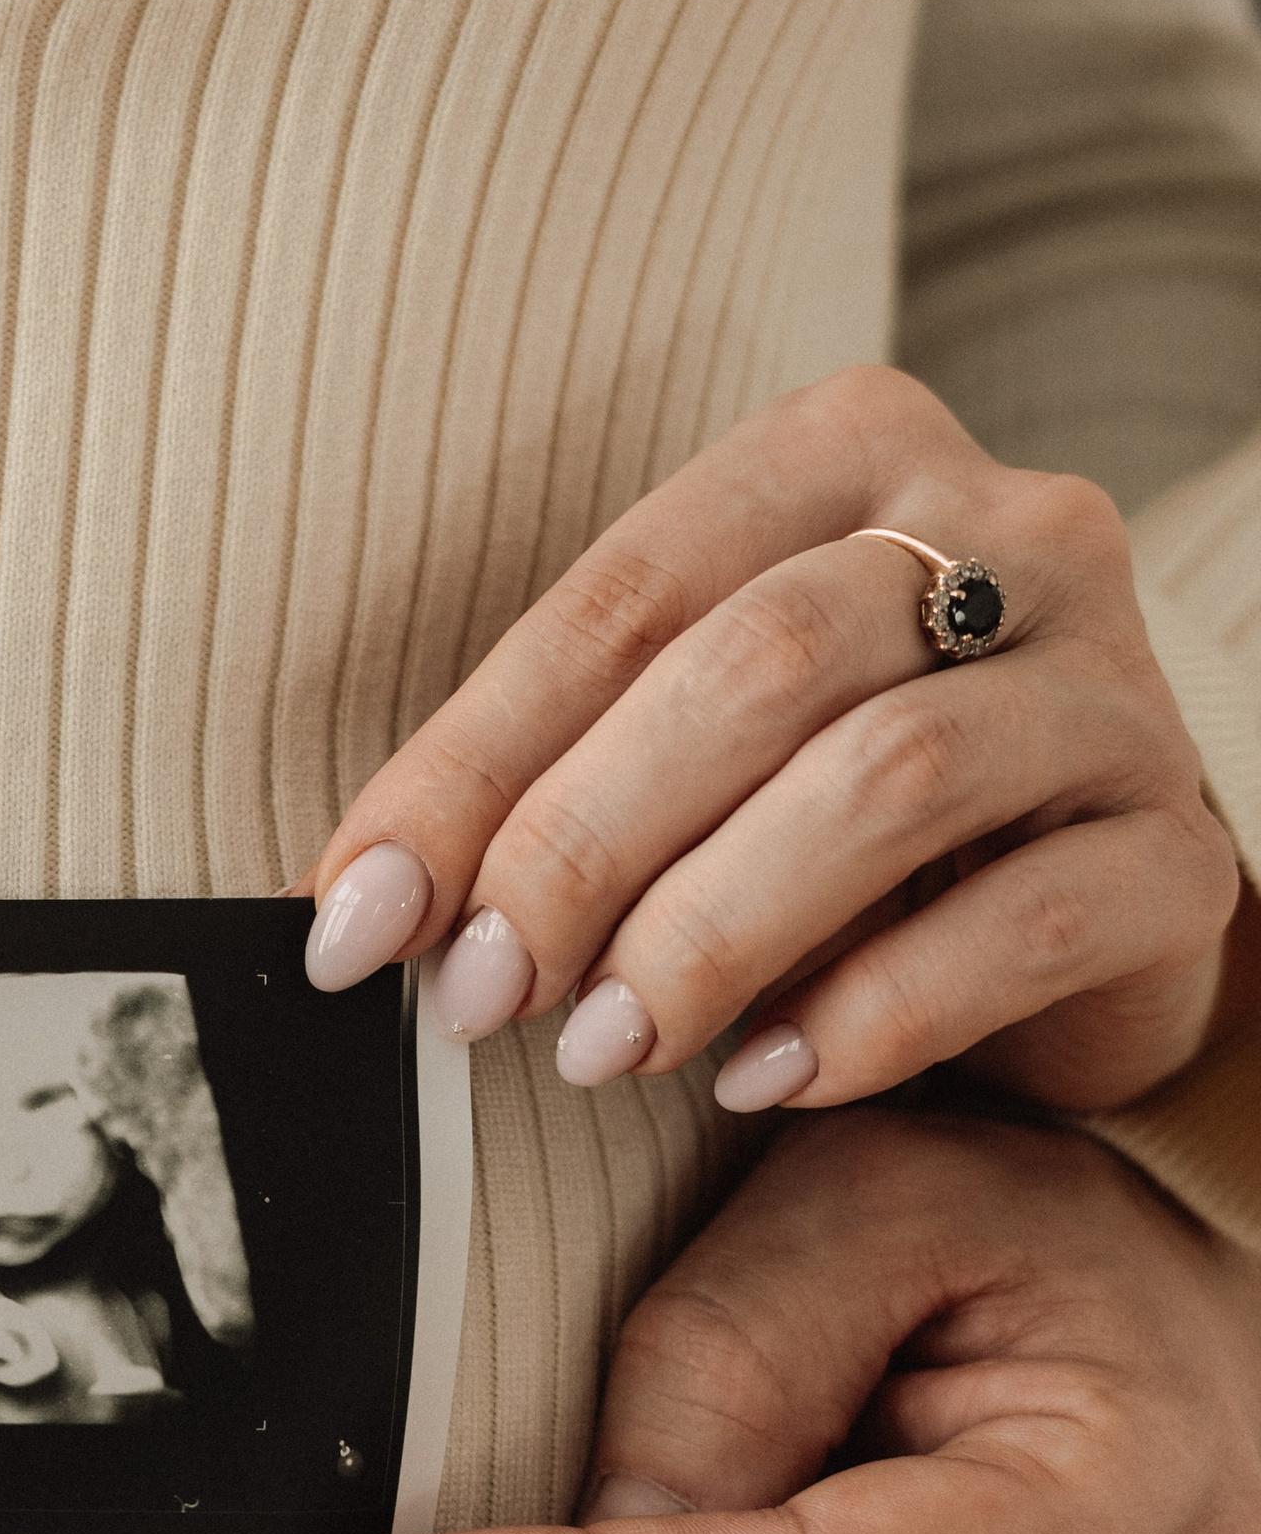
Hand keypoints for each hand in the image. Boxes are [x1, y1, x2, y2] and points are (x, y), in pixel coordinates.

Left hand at [303, 366, 1242, 1113]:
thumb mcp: (680, 753)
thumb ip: (546, 782)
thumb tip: (356, 906)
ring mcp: (1111, 688)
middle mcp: (1009, 529)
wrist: (1067, 906)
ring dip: (713, 929)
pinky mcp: (1177, 852)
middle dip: (585, 843)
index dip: (470, 764)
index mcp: (846, 453)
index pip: (624, 594)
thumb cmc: (826, 811)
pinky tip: (763, 1080)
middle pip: (760, 664)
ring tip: (605, 1047)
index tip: (355, 916)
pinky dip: (870, 1013)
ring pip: (890, 777)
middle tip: (481, 994)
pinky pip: (1025, 922)